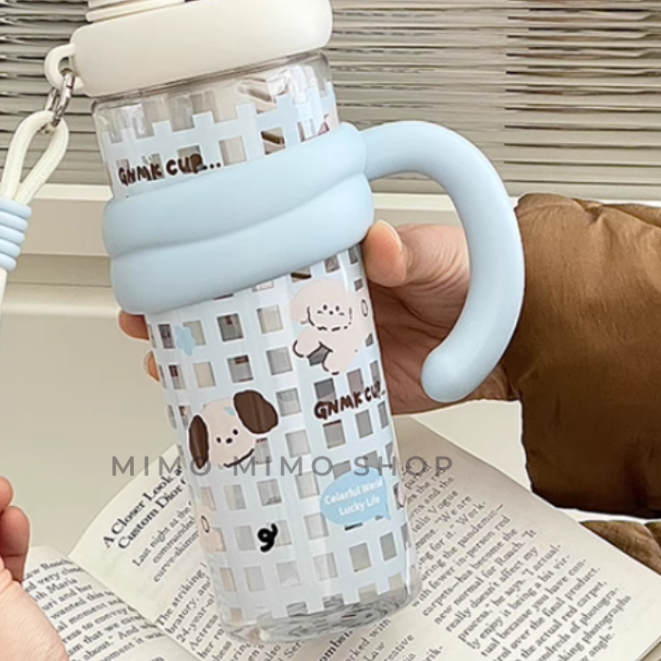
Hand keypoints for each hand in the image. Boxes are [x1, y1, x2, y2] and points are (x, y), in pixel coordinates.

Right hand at [118, 222, 509, 415]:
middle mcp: (319, 299)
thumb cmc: (477, 279)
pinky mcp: (341, 391)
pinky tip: (218, 415)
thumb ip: (409, 252)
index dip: (210, 255)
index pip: (258, 248)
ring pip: (252, 352)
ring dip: (207, 360)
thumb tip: (380, 244)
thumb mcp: (440, 256)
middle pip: (238, 302)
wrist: (514, 338)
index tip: (167, 260)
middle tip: (146, 323)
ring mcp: (325, 347)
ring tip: (164, 367)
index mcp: (332, 256)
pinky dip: (255, 409)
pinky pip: (289, 401)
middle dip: (186, 311)